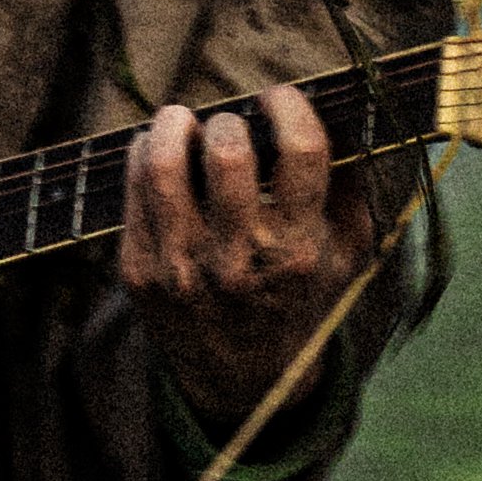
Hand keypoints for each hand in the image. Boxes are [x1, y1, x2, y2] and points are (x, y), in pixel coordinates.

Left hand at [120, 86, 377, 428]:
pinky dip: (143, 155)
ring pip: (164, 165)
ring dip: (174, 125)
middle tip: (231, 126)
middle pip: (227, 153)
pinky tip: (158, 151)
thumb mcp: (345, 255)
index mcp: (298, 249)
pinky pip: (132, 190)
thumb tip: (342, 111)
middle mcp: (239, 259)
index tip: (280, 97)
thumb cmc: (301, 301)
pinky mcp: (140, 272)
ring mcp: (182, 266)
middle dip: (229, 123)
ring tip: (183, 121)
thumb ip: (349, 187)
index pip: (299, 151)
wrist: (244, 382)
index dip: (289, 106)